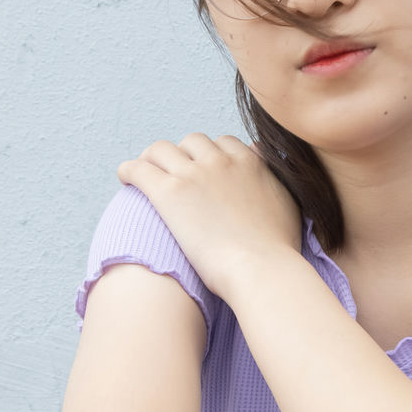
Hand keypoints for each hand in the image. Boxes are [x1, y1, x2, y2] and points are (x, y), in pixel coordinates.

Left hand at [116, 132, 302, 297]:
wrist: (261, 269)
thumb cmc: (277, 249)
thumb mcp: (286, 202)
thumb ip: (272, 175)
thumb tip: (259, 155)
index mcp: (249, 162)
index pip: (223, 143)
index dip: (210, 155)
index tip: (202, 169)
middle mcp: (220, 160)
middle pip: (192, 142)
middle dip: (182, 155)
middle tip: (173, 175)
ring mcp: (193, 174)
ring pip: (161, 149)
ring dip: (153, 158)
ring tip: (146, 175)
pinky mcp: (169, 192)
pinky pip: (139, 169)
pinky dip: (129, 170)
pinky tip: (125, 179)